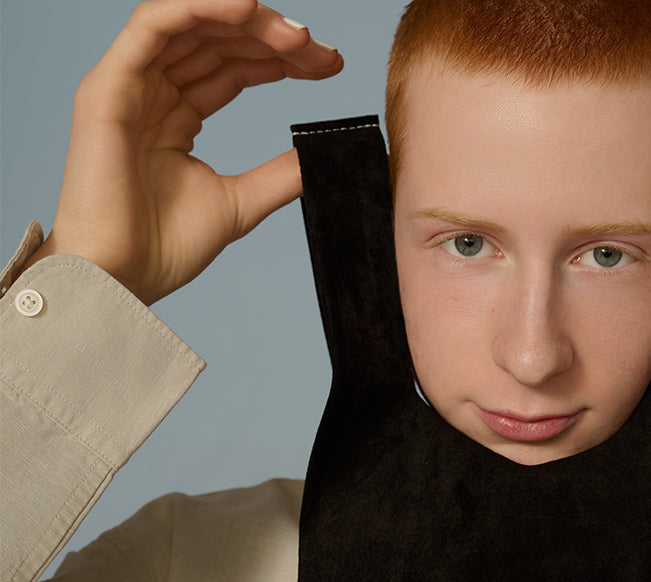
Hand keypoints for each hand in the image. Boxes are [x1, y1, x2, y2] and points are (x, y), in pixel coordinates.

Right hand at [25, 0, 342, 304]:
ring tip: (299, 37)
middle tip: (324, 54)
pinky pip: (156, 24)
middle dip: (275, 41)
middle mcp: (153, 92)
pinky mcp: (110, 84)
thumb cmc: (166, 246)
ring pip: (192, 24)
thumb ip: (280, 174)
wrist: (124, 275)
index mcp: (178, 116)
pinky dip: (201, 8)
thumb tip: (325, 155)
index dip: (282, 61)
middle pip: (218, 42)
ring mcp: (130, 85)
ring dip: (248, 22)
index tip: (331, 68)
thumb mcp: (241, 202)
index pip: (235, 68)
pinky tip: (249, 8)